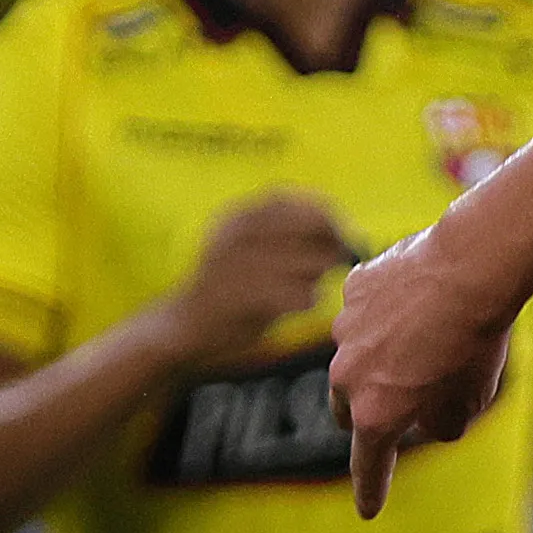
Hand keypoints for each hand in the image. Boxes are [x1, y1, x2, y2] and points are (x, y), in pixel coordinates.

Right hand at [169, 189, 356, 368]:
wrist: (184, 327)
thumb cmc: (228, 289)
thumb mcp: (250, 248)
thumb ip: (289, 236)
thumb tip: (348, 236)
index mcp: (242, 215)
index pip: (303, 205)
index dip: (331, 220)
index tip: (342, 238)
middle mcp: (242, 233)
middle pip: (315, 233)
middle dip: (331, 251)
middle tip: (332, 268)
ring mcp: (244, 263)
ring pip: (314, 265)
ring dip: (316, 280)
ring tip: (298, 291)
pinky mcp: (248, 296)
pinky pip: (303, 296)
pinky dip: (307, 302)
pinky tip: (294, 306)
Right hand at [335, 236, 513, 517]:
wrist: (470, 270)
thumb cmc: (476, 343)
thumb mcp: (470, 402)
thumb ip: (440, 424)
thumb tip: (424, 419)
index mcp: (375, 415)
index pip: (368, 465)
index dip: (371, 489)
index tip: (369, 509)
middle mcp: (348, 375)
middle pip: (348, 410)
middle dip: (369, 415)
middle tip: (398, 406)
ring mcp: (345, 330)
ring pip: (353, 357)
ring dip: (377, 360)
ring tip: (422, 342)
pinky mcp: (353, 290)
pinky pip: (365, 312)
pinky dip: (384, 316)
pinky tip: (418, 303)